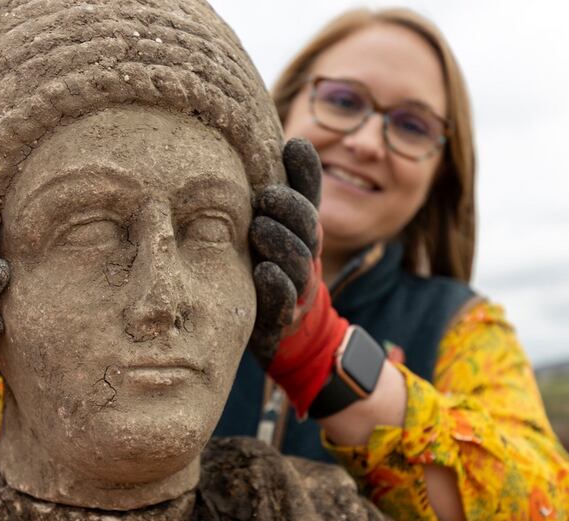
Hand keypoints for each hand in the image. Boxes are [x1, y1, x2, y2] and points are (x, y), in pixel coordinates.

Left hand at [248, 138, 347, 415]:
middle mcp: (304, 254)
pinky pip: (282, 301)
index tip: (293, 146)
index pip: (309, 195)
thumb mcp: (277, 226)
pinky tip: (264, 272)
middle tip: (265, 196)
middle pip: (306, 226)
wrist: (286, 333)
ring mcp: (295, 286)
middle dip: (288, 208)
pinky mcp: (280, 317)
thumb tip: (289, 140)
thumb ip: (283, 189)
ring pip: (296, 262)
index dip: (306, 171)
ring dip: (279, 242)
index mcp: (302, 229)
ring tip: (259, 228)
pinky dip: (275, 286)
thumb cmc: (271, 266)